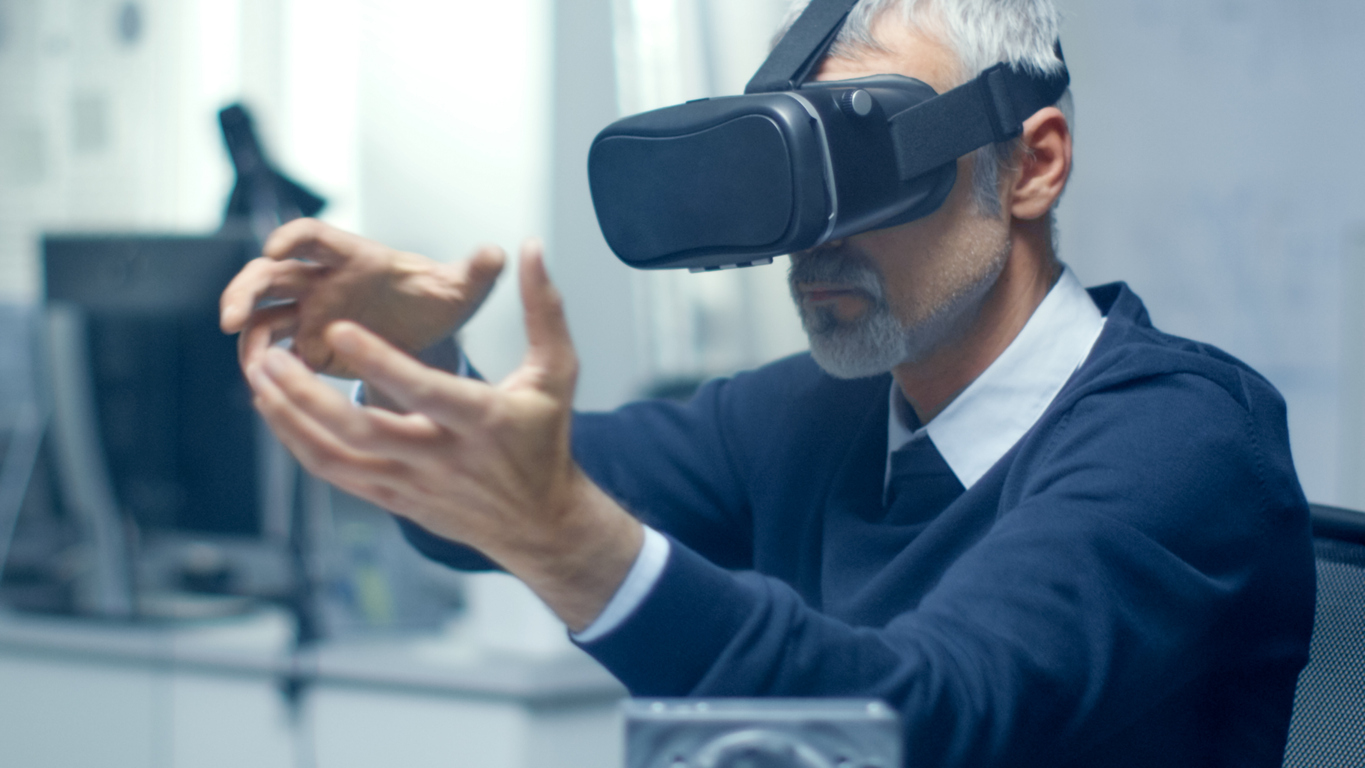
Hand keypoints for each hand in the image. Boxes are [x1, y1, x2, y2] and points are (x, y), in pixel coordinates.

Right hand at [221, 218, 504, 377]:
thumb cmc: (440, 301)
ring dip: (244, 331)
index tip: (277, 248)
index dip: (293, 238)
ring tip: (249, 364)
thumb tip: (498, 253)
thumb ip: (475, 272)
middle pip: (270, 274)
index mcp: (357, 258)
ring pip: (261, 313)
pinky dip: (263, 364)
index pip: (315, 237)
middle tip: (230, 317)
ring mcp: (310, 312)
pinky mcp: (307, 346)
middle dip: (245, 289)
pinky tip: (264, 385)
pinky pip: (273, 351)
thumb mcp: (461, 290)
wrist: (430, 335)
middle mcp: (324, 281)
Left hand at [244, 240, 642, 630]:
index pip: (425, 391)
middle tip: (271, 356)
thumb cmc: (544, 438)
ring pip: (337, 456)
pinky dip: (299, 442)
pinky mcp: (393, 499)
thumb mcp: (556, 372)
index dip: (380, 363)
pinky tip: (276, 410)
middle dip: (309, 396)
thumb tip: (529, 248)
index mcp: (483, 420)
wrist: (539, 522)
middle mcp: (442, 457)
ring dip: (291, 417)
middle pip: (363, 431)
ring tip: (262, 375)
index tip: (338, 329)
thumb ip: (542, 309)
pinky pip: (335, 473)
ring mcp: (412, 483)